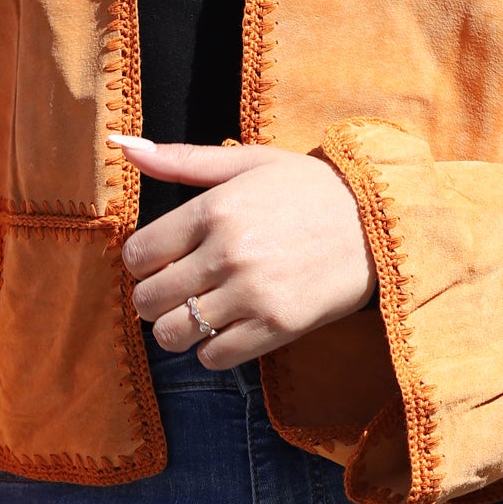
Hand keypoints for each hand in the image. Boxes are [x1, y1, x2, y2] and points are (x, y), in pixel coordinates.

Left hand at [112, 135, 375, 368]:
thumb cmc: (310, 189)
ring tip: (198, 313)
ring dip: (177, 329)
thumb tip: (123, 147)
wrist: (379, 223)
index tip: (161, 261)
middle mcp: (228, 253)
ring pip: (173, 334)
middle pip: (147, 300)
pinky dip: (211, 349)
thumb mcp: (248, 162)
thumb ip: (182, 160)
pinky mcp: (276, 326)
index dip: (141, 263)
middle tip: (175, 292)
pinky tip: (228, 328)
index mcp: (214, 209)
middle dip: (153, 299)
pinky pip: (213, 356)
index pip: (137, 254)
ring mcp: (252, 293)